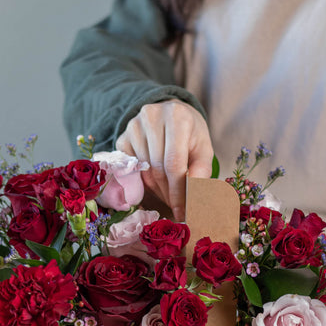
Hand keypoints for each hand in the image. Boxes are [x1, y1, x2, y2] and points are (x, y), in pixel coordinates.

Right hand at [115, 100, 213, 220]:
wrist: (173, 114)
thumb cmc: (191, 135)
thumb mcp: (203, 149)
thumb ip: (201, 171)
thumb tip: (192, 197)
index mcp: (177, 117)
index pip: (174, 163)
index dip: (177, 191)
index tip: (182, 211)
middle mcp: (152, 117)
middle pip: (157, 169)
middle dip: (168, 193)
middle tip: (176, 206)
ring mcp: (133, 126)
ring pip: (143, 171)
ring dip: (157, 189)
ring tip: (168, 191)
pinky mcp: (122, 136)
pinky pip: (131, 169)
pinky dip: (144, 181)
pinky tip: (155, 180)